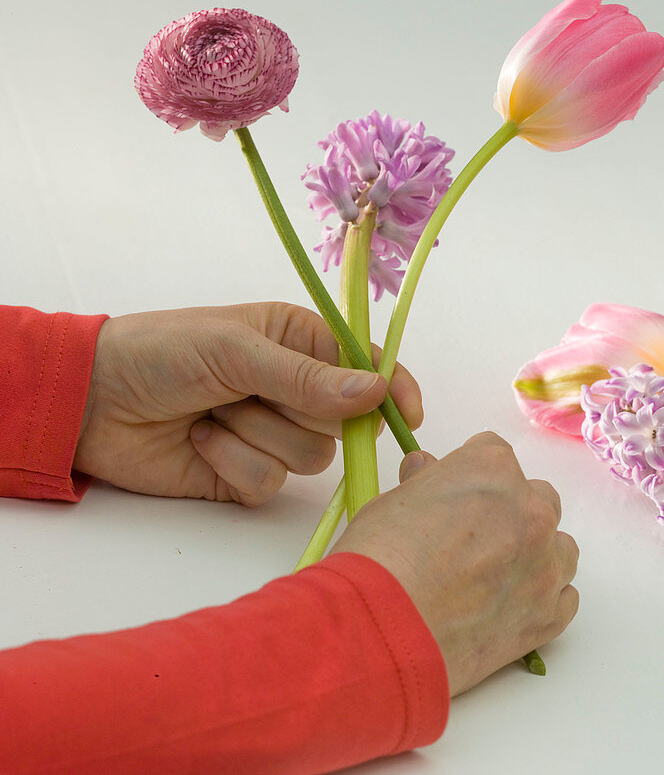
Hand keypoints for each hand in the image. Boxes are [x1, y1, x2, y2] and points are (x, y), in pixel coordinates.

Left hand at [74, 302, 421, 504]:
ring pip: (311, 457)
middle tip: (249, 394)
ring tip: (213, 413)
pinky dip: (232, 464)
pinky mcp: (246, 476)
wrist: (90, 402)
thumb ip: (307, 377)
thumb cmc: (162, 352)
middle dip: (296, 411)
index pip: (367, 365)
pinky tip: (200, 442)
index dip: (392, 388)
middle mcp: (295, 390)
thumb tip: (376, 391)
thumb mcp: (236, 350)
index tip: (407, 414)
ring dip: (256, 436)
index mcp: (300, 342)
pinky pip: (270, 485)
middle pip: (344, 420)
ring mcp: (273, 435)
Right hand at [334, 432, 579, 694]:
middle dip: (510, 515)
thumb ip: (423, 482)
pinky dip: (542, 601)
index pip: (494, 455)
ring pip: (559, 549)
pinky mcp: (549, 616)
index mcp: (493, 470)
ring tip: (493, 581)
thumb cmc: (380, 560)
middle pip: (537, 499)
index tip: (454, 501)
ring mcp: (546, 565)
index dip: (470, 480)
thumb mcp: (392, 502)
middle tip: (473, 543)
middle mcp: (532, 510)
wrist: (387, 632)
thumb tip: (425, 467)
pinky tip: (508, 610)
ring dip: (535, 556)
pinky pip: (564, 599)